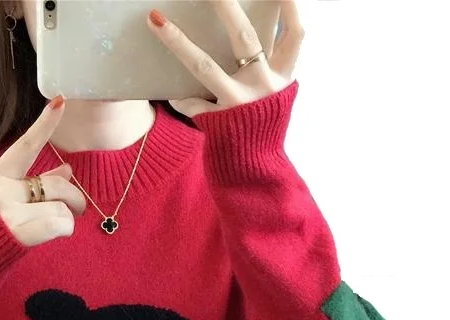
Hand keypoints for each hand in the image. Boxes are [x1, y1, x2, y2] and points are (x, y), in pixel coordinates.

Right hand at [0, 97, 86, 246]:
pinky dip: (66, 229)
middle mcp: (1, 190)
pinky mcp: (19, 232)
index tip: (60, 101)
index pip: (25, 146)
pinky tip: (55, 234)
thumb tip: (68, 171)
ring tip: (57, 225)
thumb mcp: (8, 200)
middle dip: (75, 198)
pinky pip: (62, 223)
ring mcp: (9, 211)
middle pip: (57, 185)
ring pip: (63, 207)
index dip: (44, 124)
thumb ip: (37, 184)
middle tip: (79, 208)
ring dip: (68, 218)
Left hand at [147, 0, 303, 117]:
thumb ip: (270, 68)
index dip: (289, 8)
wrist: (254, 173)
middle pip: (245, 37)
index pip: (293, 35)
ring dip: (177, 41)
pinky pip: (190, 103)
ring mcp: (238, 104)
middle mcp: (263, 88)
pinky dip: (180, 99)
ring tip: (156, 20)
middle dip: (225, 6)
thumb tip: (259, 32)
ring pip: (204, 66)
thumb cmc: (261, 129)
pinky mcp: (216, 122)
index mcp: (282, 79)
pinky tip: (170, 95)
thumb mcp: (276, 98)